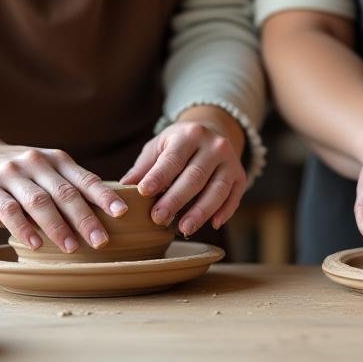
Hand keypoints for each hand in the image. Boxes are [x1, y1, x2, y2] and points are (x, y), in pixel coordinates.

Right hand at [0, 140, 127, 252]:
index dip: (105, 196)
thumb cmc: (16, 176)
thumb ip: (66, 190)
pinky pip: (8, 210)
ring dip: (58, 226)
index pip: (85, 180)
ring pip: (39, 201)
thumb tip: (104, 218)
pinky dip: (24, 228)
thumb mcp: (43, 175)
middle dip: (86, 218)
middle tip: (102, 242)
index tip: (122, 213)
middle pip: (66, 193)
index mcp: (56, 160)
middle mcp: (36, 163)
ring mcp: (10, 175)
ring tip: (73, 248)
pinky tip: (35, 244)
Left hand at [120, 106, 246, 236]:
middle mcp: (214, 145)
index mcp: (190, 134)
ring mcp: (230, 161)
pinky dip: (225, 212)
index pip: (173, 158)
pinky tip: (213, 225)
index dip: (159, 176)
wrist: (213, 132)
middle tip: (158, 219)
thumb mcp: (159, 147)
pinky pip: (234, 197)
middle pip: (195, 177)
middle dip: (176, 199)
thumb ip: (143, 168)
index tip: (144, 193)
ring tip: (183, 229)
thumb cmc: (178, 145)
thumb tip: (122, 188)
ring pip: (217, 190)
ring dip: (200, 212)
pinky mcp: (240, 176)